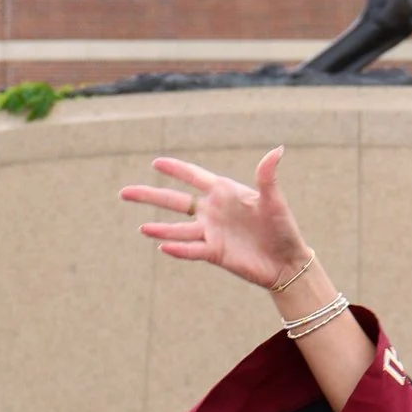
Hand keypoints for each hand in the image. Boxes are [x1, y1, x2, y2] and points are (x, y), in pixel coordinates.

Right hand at [120, 146, 312, 291]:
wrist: (286, 262)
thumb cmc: (283, 227)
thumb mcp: (274, 200)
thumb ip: (268, 176)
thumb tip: (277, 150)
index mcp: (225, 192)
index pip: (193, 177)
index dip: (175, 169)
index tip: (156, 162)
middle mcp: (213, 211)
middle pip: (175, 201)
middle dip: (150, 195)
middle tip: (124, 191)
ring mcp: (211, 232)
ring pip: (178, 229)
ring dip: (159, 228)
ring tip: (142, 227)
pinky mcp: (214, 253)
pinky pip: (191, 250)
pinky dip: (178, 249)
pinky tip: (162, 246)